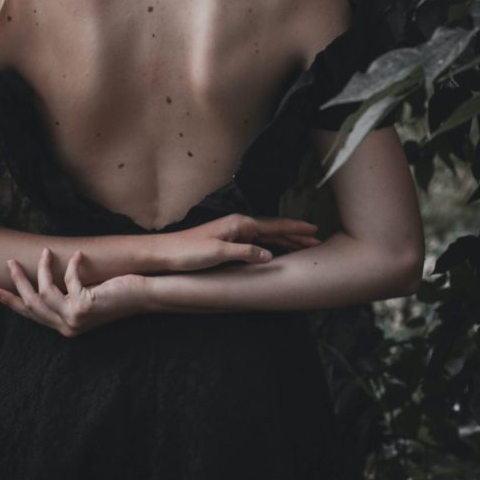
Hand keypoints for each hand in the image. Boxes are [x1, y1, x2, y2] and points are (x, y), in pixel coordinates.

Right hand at [0, 247, 146, 336]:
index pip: (32, 315)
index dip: (12, 302)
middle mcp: (67, 327)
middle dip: (19, 282)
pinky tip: (78, 256)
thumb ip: (66, 296)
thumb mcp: (85, 298)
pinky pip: (69, 280)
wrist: (140, 298)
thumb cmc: (115, 295)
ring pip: (46, 291)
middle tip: (10, 263)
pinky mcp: (84, 306)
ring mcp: (75, 319)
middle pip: (32, 303)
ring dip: (43, 269)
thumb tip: (44, 277)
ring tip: (45, 252)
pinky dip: (72, 265)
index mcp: (65, 327)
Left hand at [160, 213, 321, 272]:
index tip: (314, 229)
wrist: (164, 253)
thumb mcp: (218, 253)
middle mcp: (238, 225)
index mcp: (239, 224)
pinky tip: (274, 251)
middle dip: (295, 234)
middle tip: (316, 240)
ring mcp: (232, 233)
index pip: (274, 226)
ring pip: (266, 236)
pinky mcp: (227, 242)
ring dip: (284, 240)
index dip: (295, 229)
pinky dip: (270, 246)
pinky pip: (256, 242)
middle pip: (273, 229)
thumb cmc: (187, 252)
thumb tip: (270, 255)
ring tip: (302, 246)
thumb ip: (245, 252)